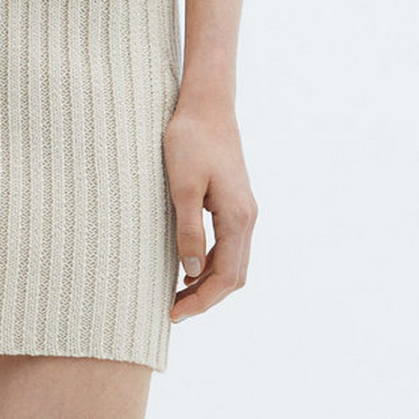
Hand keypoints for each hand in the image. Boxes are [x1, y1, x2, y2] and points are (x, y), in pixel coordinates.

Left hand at [164, 91, 255, 323]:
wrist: (206, 104)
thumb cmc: (190, 140)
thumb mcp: (183, 187)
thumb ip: (189, 230)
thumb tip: (192, 271)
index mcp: (238, 218)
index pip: (225, 277)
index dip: (200, 301)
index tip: (172, 314)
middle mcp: (247, 219)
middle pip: (234, 276)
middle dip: (205, 299)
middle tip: (172, 312)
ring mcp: (243, 211)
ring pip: (232, 263)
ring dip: (208, 284)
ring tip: (175, 297)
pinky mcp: (233, 204)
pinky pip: (228, 246)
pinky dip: (210, 265)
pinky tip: (186, 268)